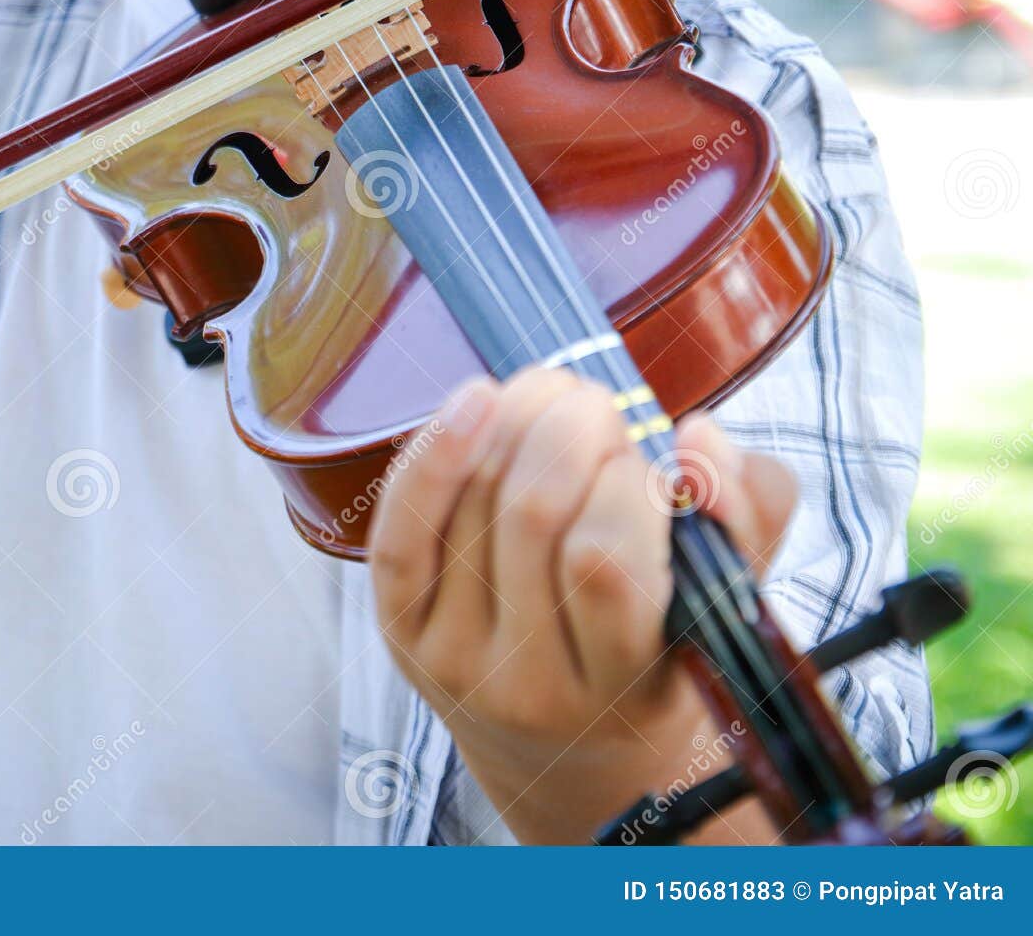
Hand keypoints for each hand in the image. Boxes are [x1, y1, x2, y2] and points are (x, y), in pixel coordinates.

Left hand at [367, 368, 797, 843]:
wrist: (563, 749)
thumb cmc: (657, 653)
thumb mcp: (724, 601)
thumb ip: (743, 517)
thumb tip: (701, 435)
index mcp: (620, 688)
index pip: (606, 564)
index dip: (627, 485)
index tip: (650, 457)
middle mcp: (527, 686)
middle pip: (531, 519)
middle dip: (567, 431)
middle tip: (597, 404)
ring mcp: (454, 659)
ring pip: (471, 506)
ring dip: (513, 421)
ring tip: (552, 394)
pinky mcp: (401, 631)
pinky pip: (402, 531)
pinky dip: (432, 455)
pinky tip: (475, 399)